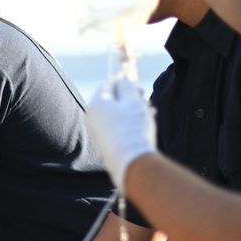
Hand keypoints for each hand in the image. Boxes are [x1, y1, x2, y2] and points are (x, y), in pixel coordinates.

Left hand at [86, 77, 156, 191]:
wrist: (131, 162)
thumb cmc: (132, 127)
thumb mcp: (133, 101)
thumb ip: (127, 86)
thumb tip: (121, 79)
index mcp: (96, 103)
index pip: (108, 84)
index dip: (124, 82)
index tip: (138, 86)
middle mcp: (92, 117)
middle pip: (112, 99)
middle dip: (130, 97)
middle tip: (145, 98)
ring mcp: (97, 131)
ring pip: (116, 113)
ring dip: (132, 110)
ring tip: (149, 112)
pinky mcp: (105, 143)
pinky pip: (116, 126)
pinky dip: (129, 122)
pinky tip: (144, 124)